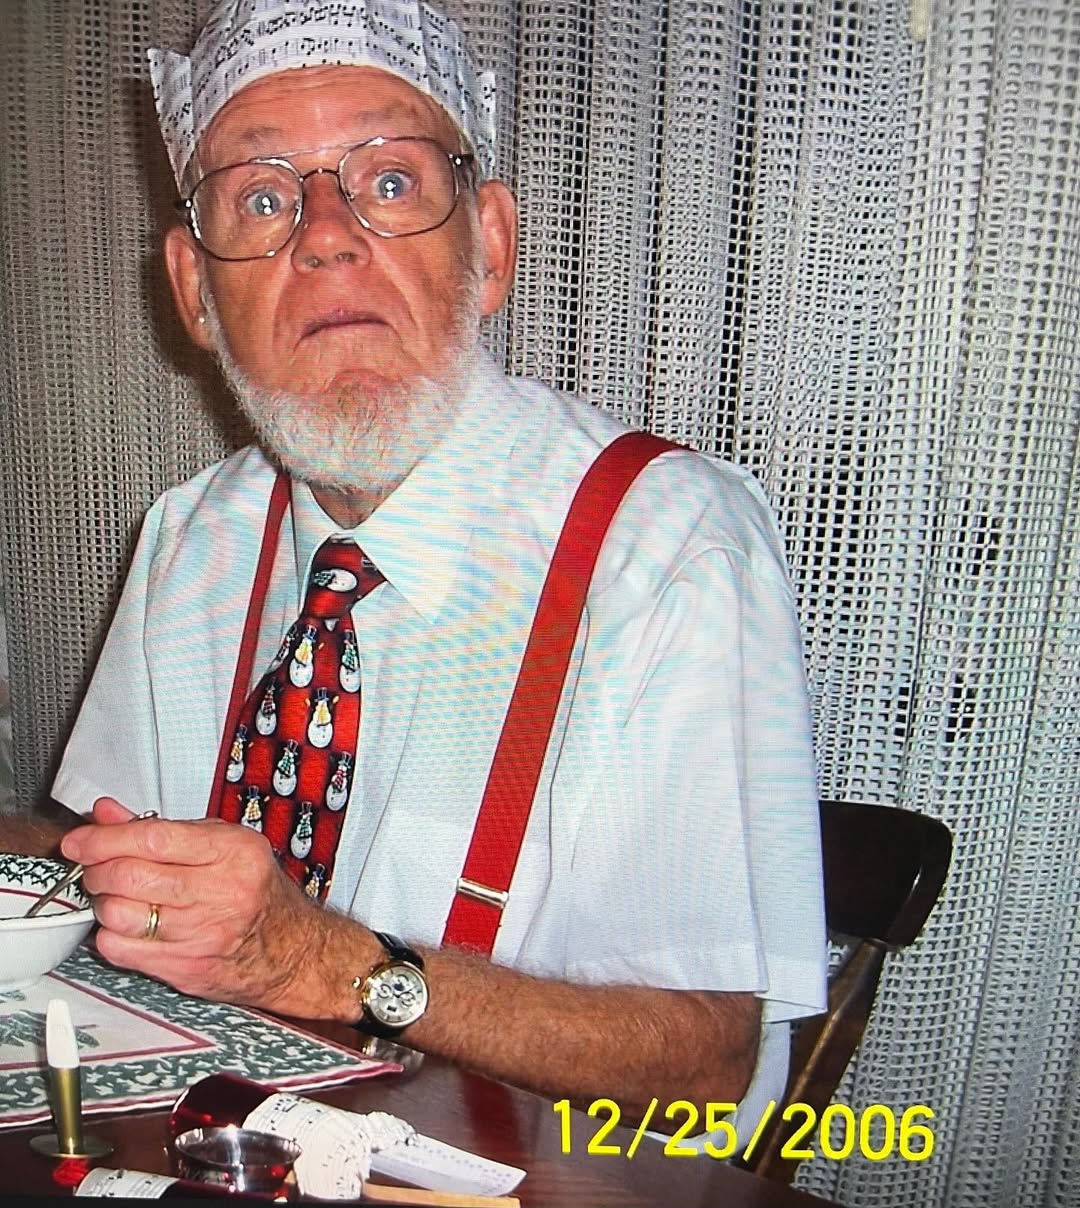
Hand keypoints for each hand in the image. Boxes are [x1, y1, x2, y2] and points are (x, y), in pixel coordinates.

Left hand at [59, 797, 346, 1014]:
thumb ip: (163, 828)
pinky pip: (120, 949)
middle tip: (94, 866)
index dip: (105, 838)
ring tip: (115, 895)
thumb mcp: (223, 845)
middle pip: (130, 876)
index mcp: (232, 852)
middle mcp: (220, 892)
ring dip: (103, 902)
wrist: (292, 950)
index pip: (153, 838)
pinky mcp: (185, 968)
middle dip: (96, 869)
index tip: (80, 840)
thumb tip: (106, 813)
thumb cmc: (257, 891)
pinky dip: (110, 934)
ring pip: (119, 914)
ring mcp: (202, 933)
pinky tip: (127, 924)